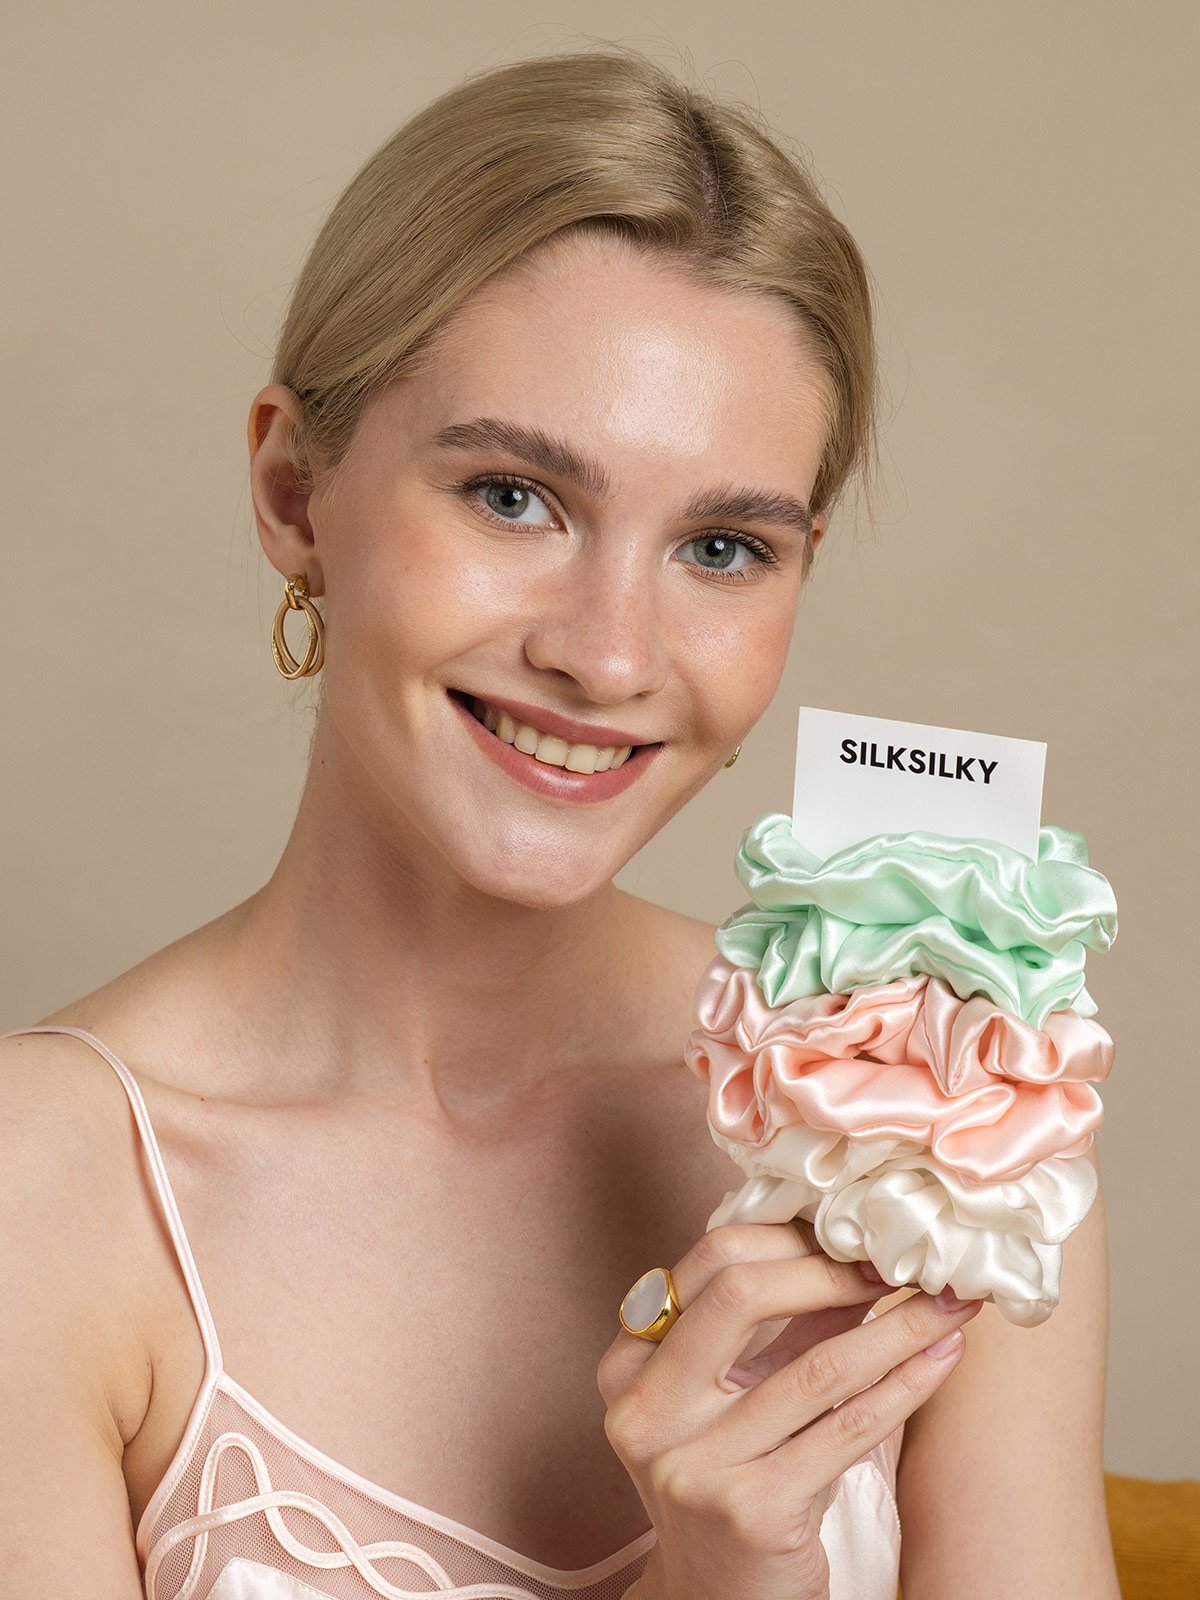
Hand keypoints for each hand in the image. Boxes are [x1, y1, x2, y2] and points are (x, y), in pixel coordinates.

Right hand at [598, 1220, 981, 1599]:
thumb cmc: (736, 1484)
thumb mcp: (739, 1398)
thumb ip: (783, 1326)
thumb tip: (859, 1250)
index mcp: (629, 1365)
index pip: (708, 1263)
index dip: (788, 1240)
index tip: (853, 1235)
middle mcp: (646, 1410)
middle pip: (742, 1295)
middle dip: (834, 1270)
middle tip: (903, 1263)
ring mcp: (694, 1464)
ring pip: (815, 1367)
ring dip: (898, 1327)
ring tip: (951, 1304)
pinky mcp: (751, 1511)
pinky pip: (847, 1430)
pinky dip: (906, 1386)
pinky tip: (943, 1359)